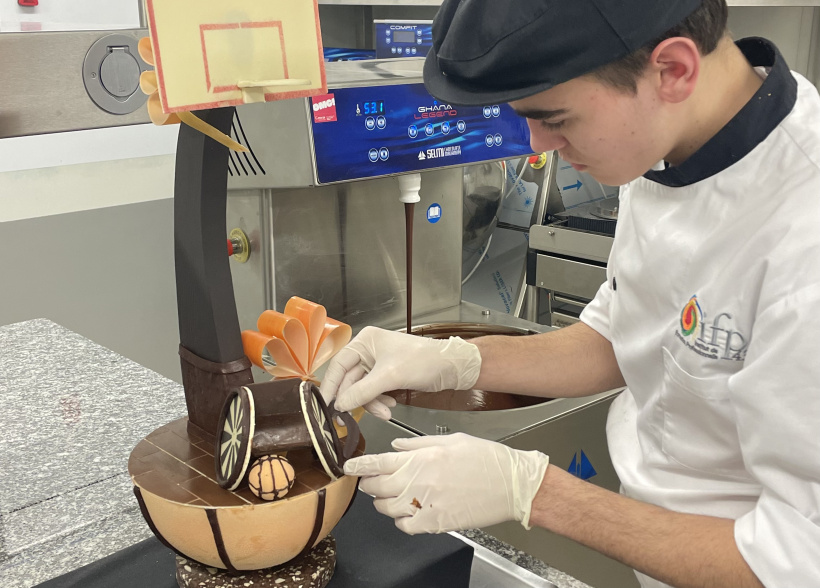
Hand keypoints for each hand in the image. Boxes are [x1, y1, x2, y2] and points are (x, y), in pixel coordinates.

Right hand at [320, 327, 481, 419]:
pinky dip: (379, 402)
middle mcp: (368, 350)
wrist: (451, 368)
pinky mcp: (387, 376)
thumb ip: (362, 391)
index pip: (339, 364)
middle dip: (356, 399)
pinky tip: (390, 406)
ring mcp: (377, 364)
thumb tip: (340, 405)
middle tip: (347, 419)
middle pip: (350, 379)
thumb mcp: (390, 376)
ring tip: (385, 412)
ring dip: (370, 403)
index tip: (325, 404)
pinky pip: (374, 392)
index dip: (331, 385)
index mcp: (366, 341)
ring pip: (362, 389)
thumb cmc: (423, 361)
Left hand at [344, 433, 548, 533]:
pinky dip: (401, 520)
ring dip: (383, 503)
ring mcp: (427, 504)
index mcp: (422, 458)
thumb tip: (396, 446)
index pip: (378, 463)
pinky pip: (406, 526)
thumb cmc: (486, 459)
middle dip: (370, 484)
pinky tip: (407, 512)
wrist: (512, 484)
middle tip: (371, 482)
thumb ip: (417, 444)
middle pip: (377, 487)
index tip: (348, 466)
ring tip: (388, 498)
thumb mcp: (450, 440)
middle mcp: (420, 481)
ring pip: (387, 509)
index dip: (359, 465)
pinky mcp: (436, 523)